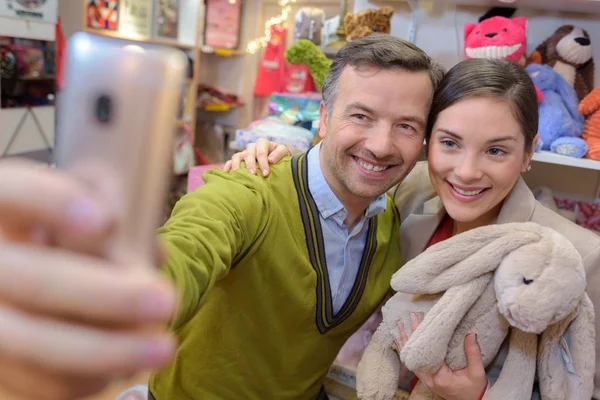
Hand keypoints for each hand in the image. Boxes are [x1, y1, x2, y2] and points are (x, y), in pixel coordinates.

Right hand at [0, 159, 176, 398]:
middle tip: (165, 301)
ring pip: (28, 341)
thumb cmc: (70, 234)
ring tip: (161, 346)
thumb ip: (115, 219)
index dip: (50, 202)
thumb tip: (151, 257)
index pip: (13, 192)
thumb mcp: (88, 211)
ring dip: (104, 350)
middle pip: (32, 280)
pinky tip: (125, 365)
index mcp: (3, 209)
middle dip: (106, 296)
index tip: (105, 220)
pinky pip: (31, 381)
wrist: (34, 268)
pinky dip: (82, 379)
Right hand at [223, 138, 290, 175]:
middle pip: (248, 153)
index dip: (263, 162)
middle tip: (253, 174)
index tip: (265, 174)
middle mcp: (251, 147)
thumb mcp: (283, 151)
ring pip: (236, 156)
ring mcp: (243, 153)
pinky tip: (228, 175)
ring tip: (238, 175)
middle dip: (250, 164)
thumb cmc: (279, 156)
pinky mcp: (238, 160)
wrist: (276, 159)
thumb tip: (270, 160)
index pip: (261, 151)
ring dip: (237, 165)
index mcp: (262, 143)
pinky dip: (227, 168)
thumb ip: (279, 153)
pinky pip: (229, 162)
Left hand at [394, 313, 487, 399]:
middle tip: (411, 317)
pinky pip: (413, 362)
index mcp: (439, 377)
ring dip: (406, 341)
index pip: (427, 352)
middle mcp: (429, 379)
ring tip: (401, 325)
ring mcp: (426, 379)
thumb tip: (471, 334)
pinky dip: (408, 350)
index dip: (423, 336)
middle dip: (412, 334)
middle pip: (415, 353)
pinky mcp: (426, 378)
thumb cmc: (474, 390)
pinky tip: (403, 340)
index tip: (421, 321)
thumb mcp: (477, 373)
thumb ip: (473, 354)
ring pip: (411, 358)